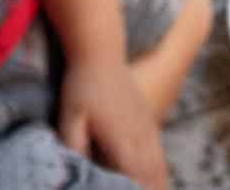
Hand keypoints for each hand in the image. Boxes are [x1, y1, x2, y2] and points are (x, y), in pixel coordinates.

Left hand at [59, 58, 167, 189]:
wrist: (101, 53)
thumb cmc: (81, 86)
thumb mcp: (69, 116)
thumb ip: (74, 145)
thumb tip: (79, 169)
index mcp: (120, 136)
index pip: (133, 175)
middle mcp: (139, 133)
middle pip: (151, 174)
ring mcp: (147, 126)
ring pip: (158, 165)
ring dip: (157, 184)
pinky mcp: (149, 120)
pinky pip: (159, 153)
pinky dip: (159, 172)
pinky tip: (156, 183)